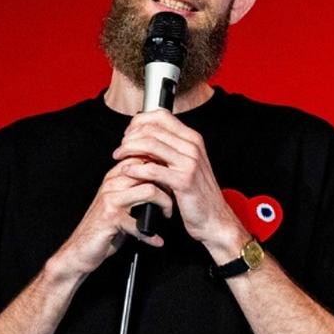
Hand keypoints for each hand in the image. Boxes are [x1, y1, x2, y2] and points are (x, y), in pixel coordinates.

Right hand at [52, 157, 172, 277]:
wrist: (81, 247)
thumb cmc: (104, 225)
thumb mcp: (120, 201)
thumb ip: (135, 187)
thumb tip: (162, 180)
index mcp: (115, 176)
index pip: (142, 157)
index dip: (162, 166)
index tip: (174, 178)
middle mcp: (112, 183)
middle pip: (149, 170)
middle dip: (168, 183)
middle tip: (176, 196)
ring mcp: (111, 199)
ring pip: (149, 190)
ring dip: (165, 204)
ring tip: (167, 214)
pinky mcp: (111, 217)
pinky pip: (139, 224)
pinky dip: (151, 235)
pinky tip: (156, 240)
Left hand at [112, 110, 248, 257]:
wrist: (214, 217)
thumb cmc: (197, 193)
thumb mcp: (186, 164)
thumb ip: (169, 148)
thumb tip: (143, 137)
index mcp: (192, 139)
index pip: (161, 116)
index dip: (140, 121)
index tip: (129, 133)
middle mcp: (192, 147)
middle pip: (152, 129)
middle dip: (130, 137)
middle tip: (121, 148)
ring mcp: (189, 163)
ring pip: (150, 145)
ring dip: (129, 149)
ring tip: (120, 158)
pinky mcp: (183, 181)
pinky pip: (152, 169)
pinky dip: (135, 169)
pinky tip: (127, 171)